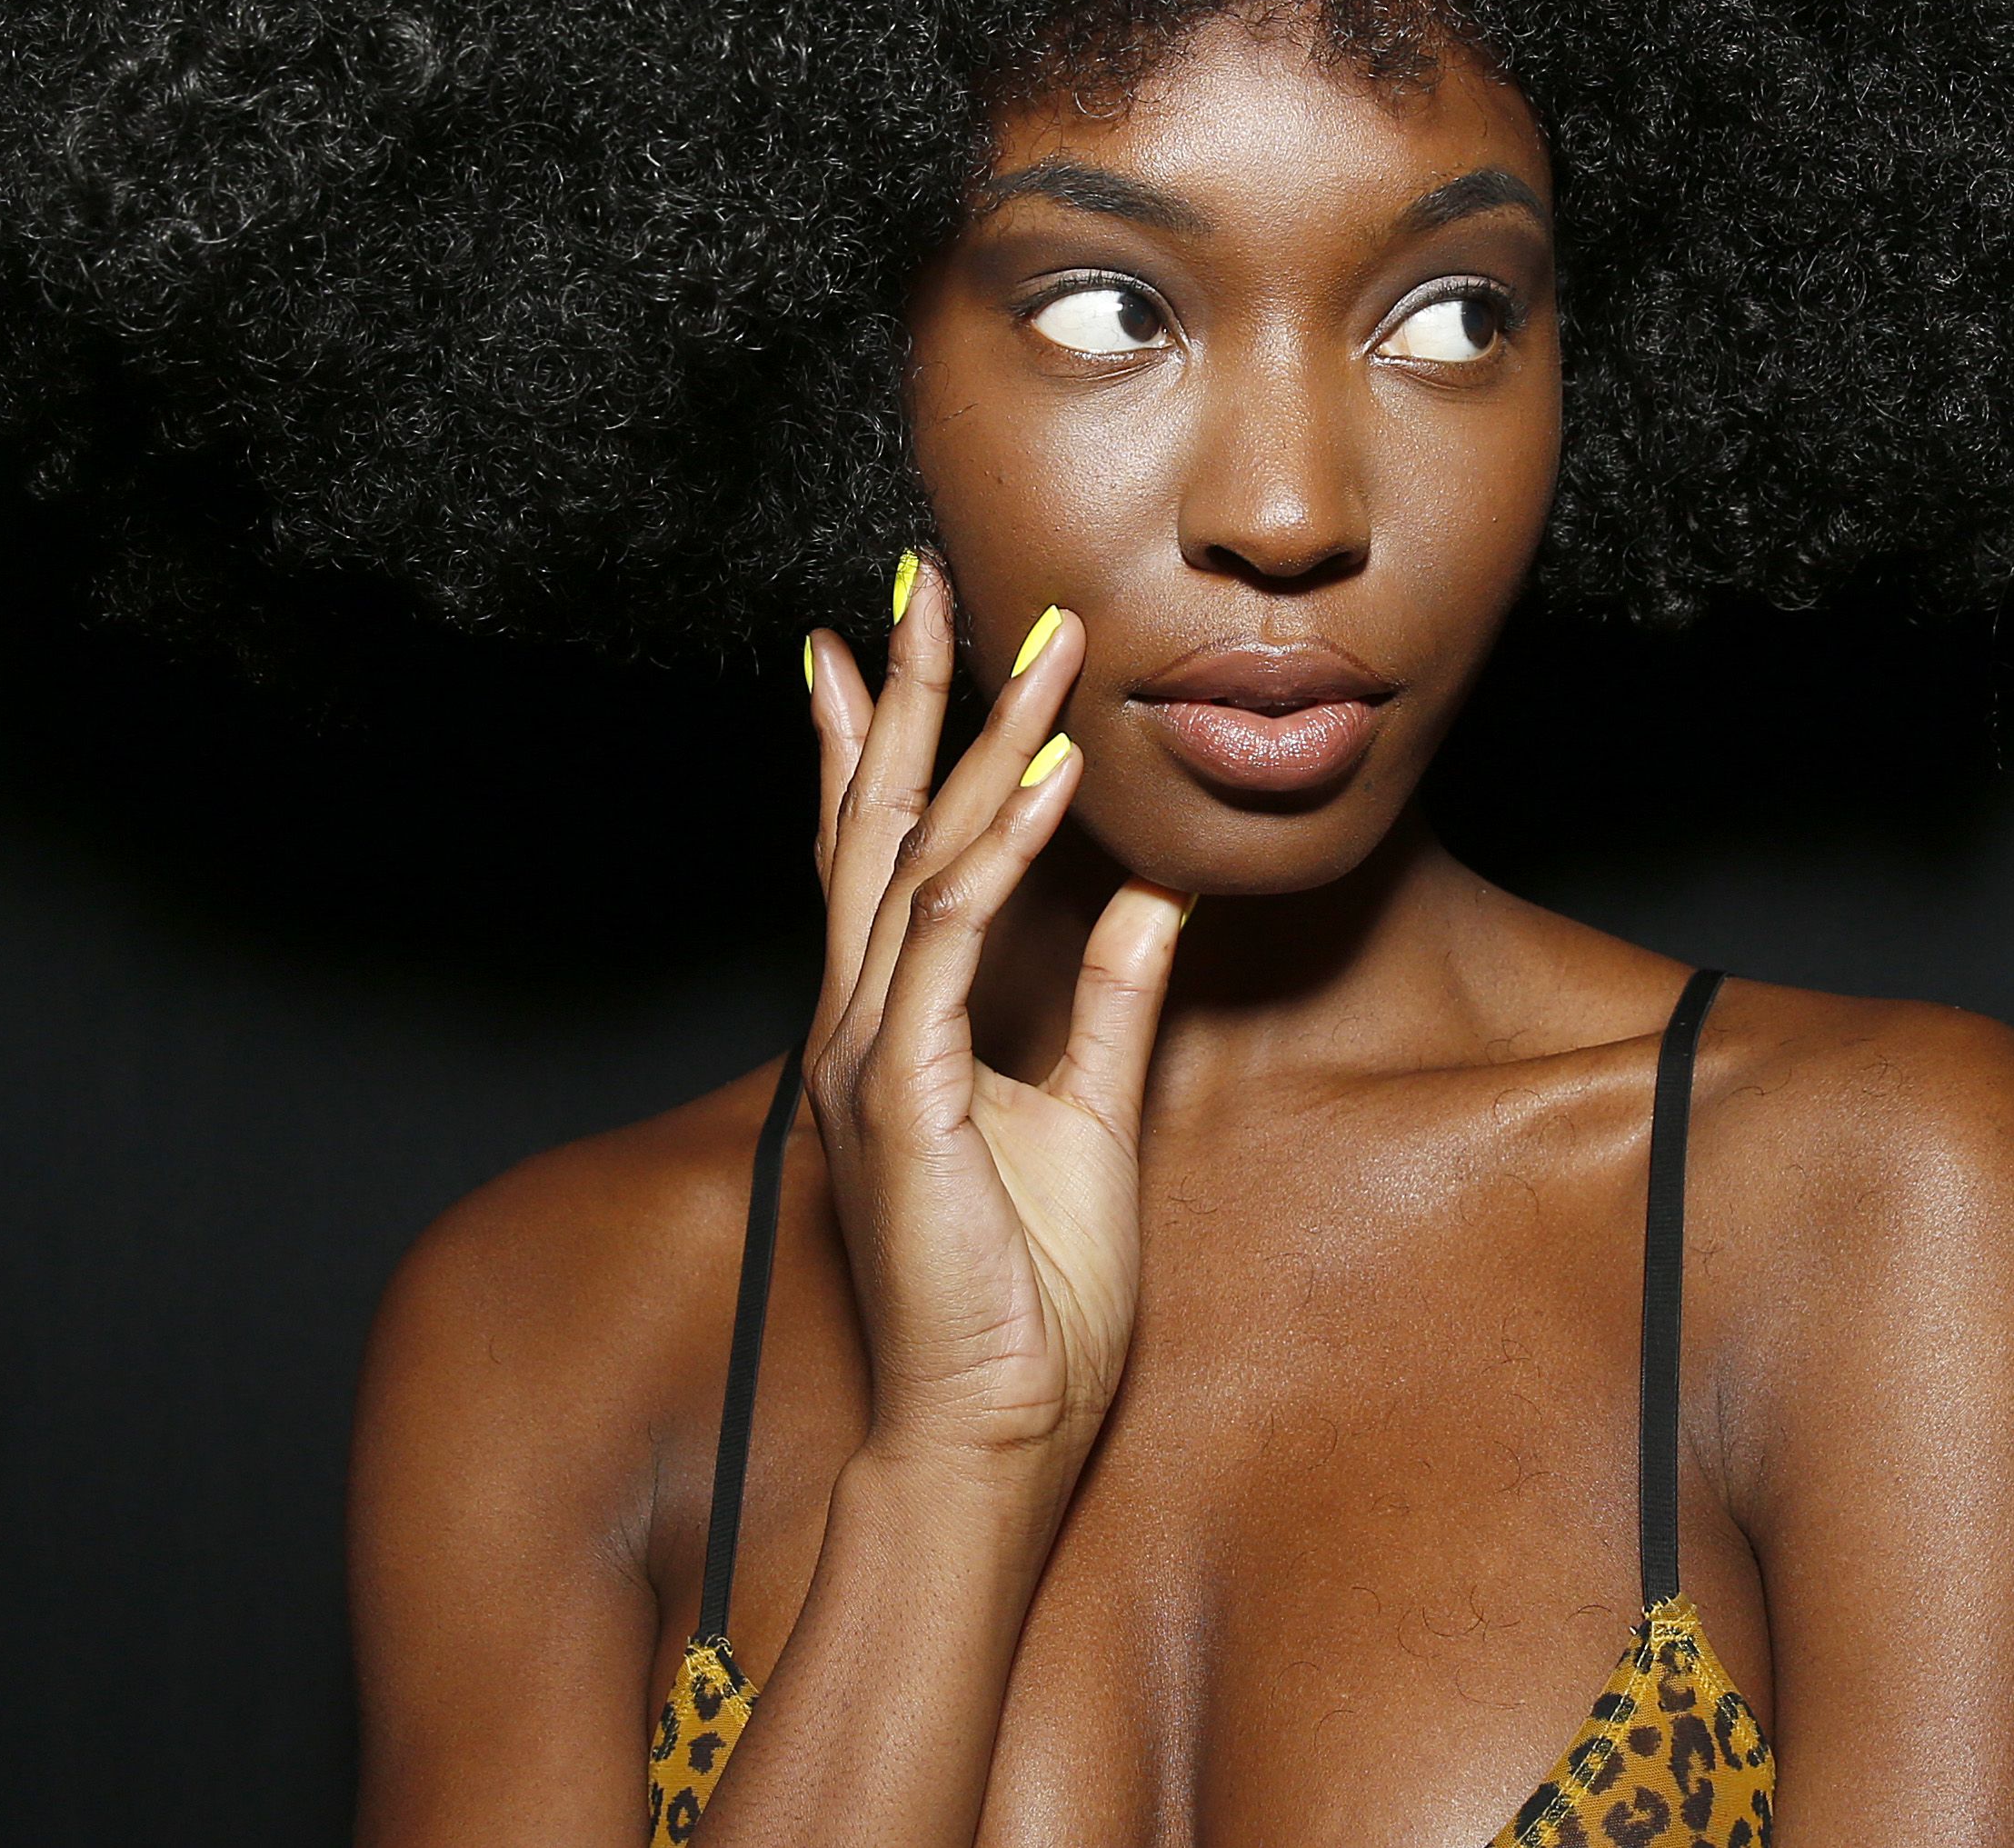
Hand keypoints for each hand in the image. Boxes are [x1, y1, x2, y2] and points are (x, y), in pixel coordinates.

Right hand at [795, 555, 1189, 1480]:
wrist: (995, 1433)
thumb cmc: (1030, 1303)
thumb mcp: (1092, 1115)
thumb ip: (1109, 998)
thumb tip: (1150, 891)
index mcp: (894, 1026)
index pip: (881, 853)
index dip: (879, 741)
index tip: (887, 638)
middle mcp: (863, 1022)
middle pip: (875, 823)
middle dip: (905, 695)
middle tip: (929, 579)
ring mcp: (870, 1053)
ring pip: (913, 858)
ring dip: (977, 741)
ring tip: (1034, 644)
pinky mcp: (901, 1093)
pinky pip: (949, 941)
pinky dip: (1001, 851)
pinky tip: (1048, 780)